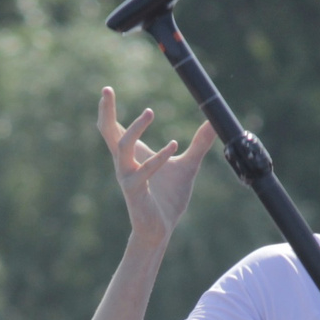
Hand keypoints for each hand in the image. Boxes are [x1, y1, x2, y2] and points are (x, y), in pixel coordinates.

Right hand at [98, 87, 211, 245]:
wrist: (161, 229)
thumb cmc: (168, 198)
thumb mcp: (188, 165)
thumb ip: (199, 144)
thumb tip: (213, 123)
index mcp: (132, 155)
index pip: (113, 127)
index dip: (108, 109)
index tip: (107, 89)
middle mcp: (125, 163)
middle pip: (107, 132)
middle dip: (106, 111)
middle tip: (107, 89)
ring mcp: (128, 176)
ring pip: (123, 146)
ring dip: (135, 128)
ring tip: (150, 111)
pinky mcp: (135, 191)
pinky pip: (144, 171)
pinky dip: (159, 158)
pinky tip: (174, 144)